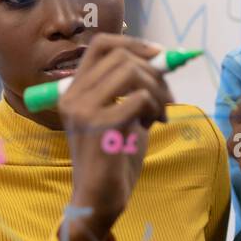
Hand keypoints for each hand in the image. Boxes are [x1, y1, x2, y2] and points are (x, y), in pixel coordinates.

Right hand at [58, 34, 171, 240]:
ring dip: (157, 89)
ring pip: (131, 72)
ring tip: (160, 112)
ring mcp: (84, 109)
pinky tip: (152, 125)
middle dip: (154, 71)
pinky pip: (139, 98)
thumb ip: (133, 89)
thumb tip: (163, 61)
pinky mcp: (101, 125)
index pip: (101, 45)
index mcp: (75, 90)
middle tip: (166, 96)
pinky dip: (153, 108)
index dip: (133, 42)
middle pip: (121, 56)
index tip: (157, 55)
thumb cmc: (113, 159)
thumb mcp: (121, 115)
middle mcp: (74, 96)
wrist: (100, 198)